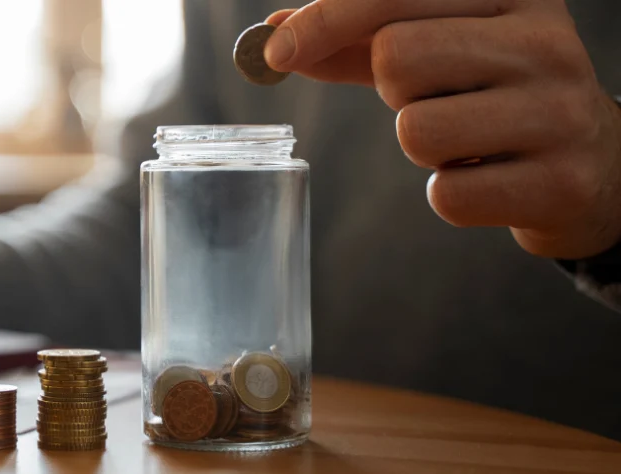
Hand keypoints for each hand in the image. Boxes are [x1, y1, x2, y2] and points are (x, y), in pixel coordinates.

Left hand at [263, 0, 620, 258]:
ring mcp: (560, 113)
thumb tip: (274, 35)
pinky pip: (446, 195)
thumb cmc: (494, 99)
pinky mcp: (558, 183)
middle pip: (397, 59)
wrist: (597, 168)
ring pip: (416, 132)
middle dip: (394, 92)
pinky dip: (450, 194)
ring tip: (469, 143)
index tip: (276, 52)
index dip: (326, 19)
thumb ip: (357, 41)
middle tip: (433, 100)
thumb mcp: (438, 52)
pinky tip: (490, 180)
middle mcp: (546, 42)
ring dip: (423, 147)